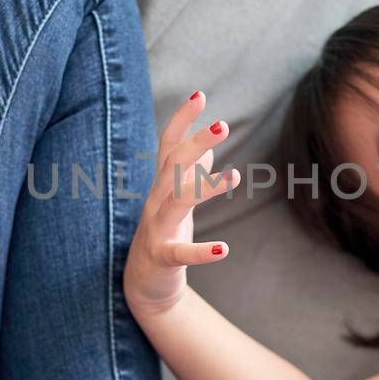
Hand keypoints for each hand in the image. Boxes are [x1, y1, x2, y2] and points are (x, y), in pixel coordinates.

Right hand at [123, 89, 239, 316]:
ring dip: (204, 187)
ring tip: (234, 177)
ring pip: (176, 202)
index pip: (168, 146)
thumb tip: (210, 147)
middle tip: (222, 125)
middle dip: (195, 144)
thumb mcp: (178, 202)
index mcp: (162, 187)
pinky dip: (202, 252)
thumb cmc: (165, 236)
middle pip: (172, 166)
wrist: (144, 285)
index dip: (182, 120)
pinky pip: (180, 254)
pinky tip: (223, 250)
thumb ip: (191, 174)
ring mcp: (156, 230)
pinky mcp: (162, 258)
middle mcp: (155, 202)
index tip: (200, 94)